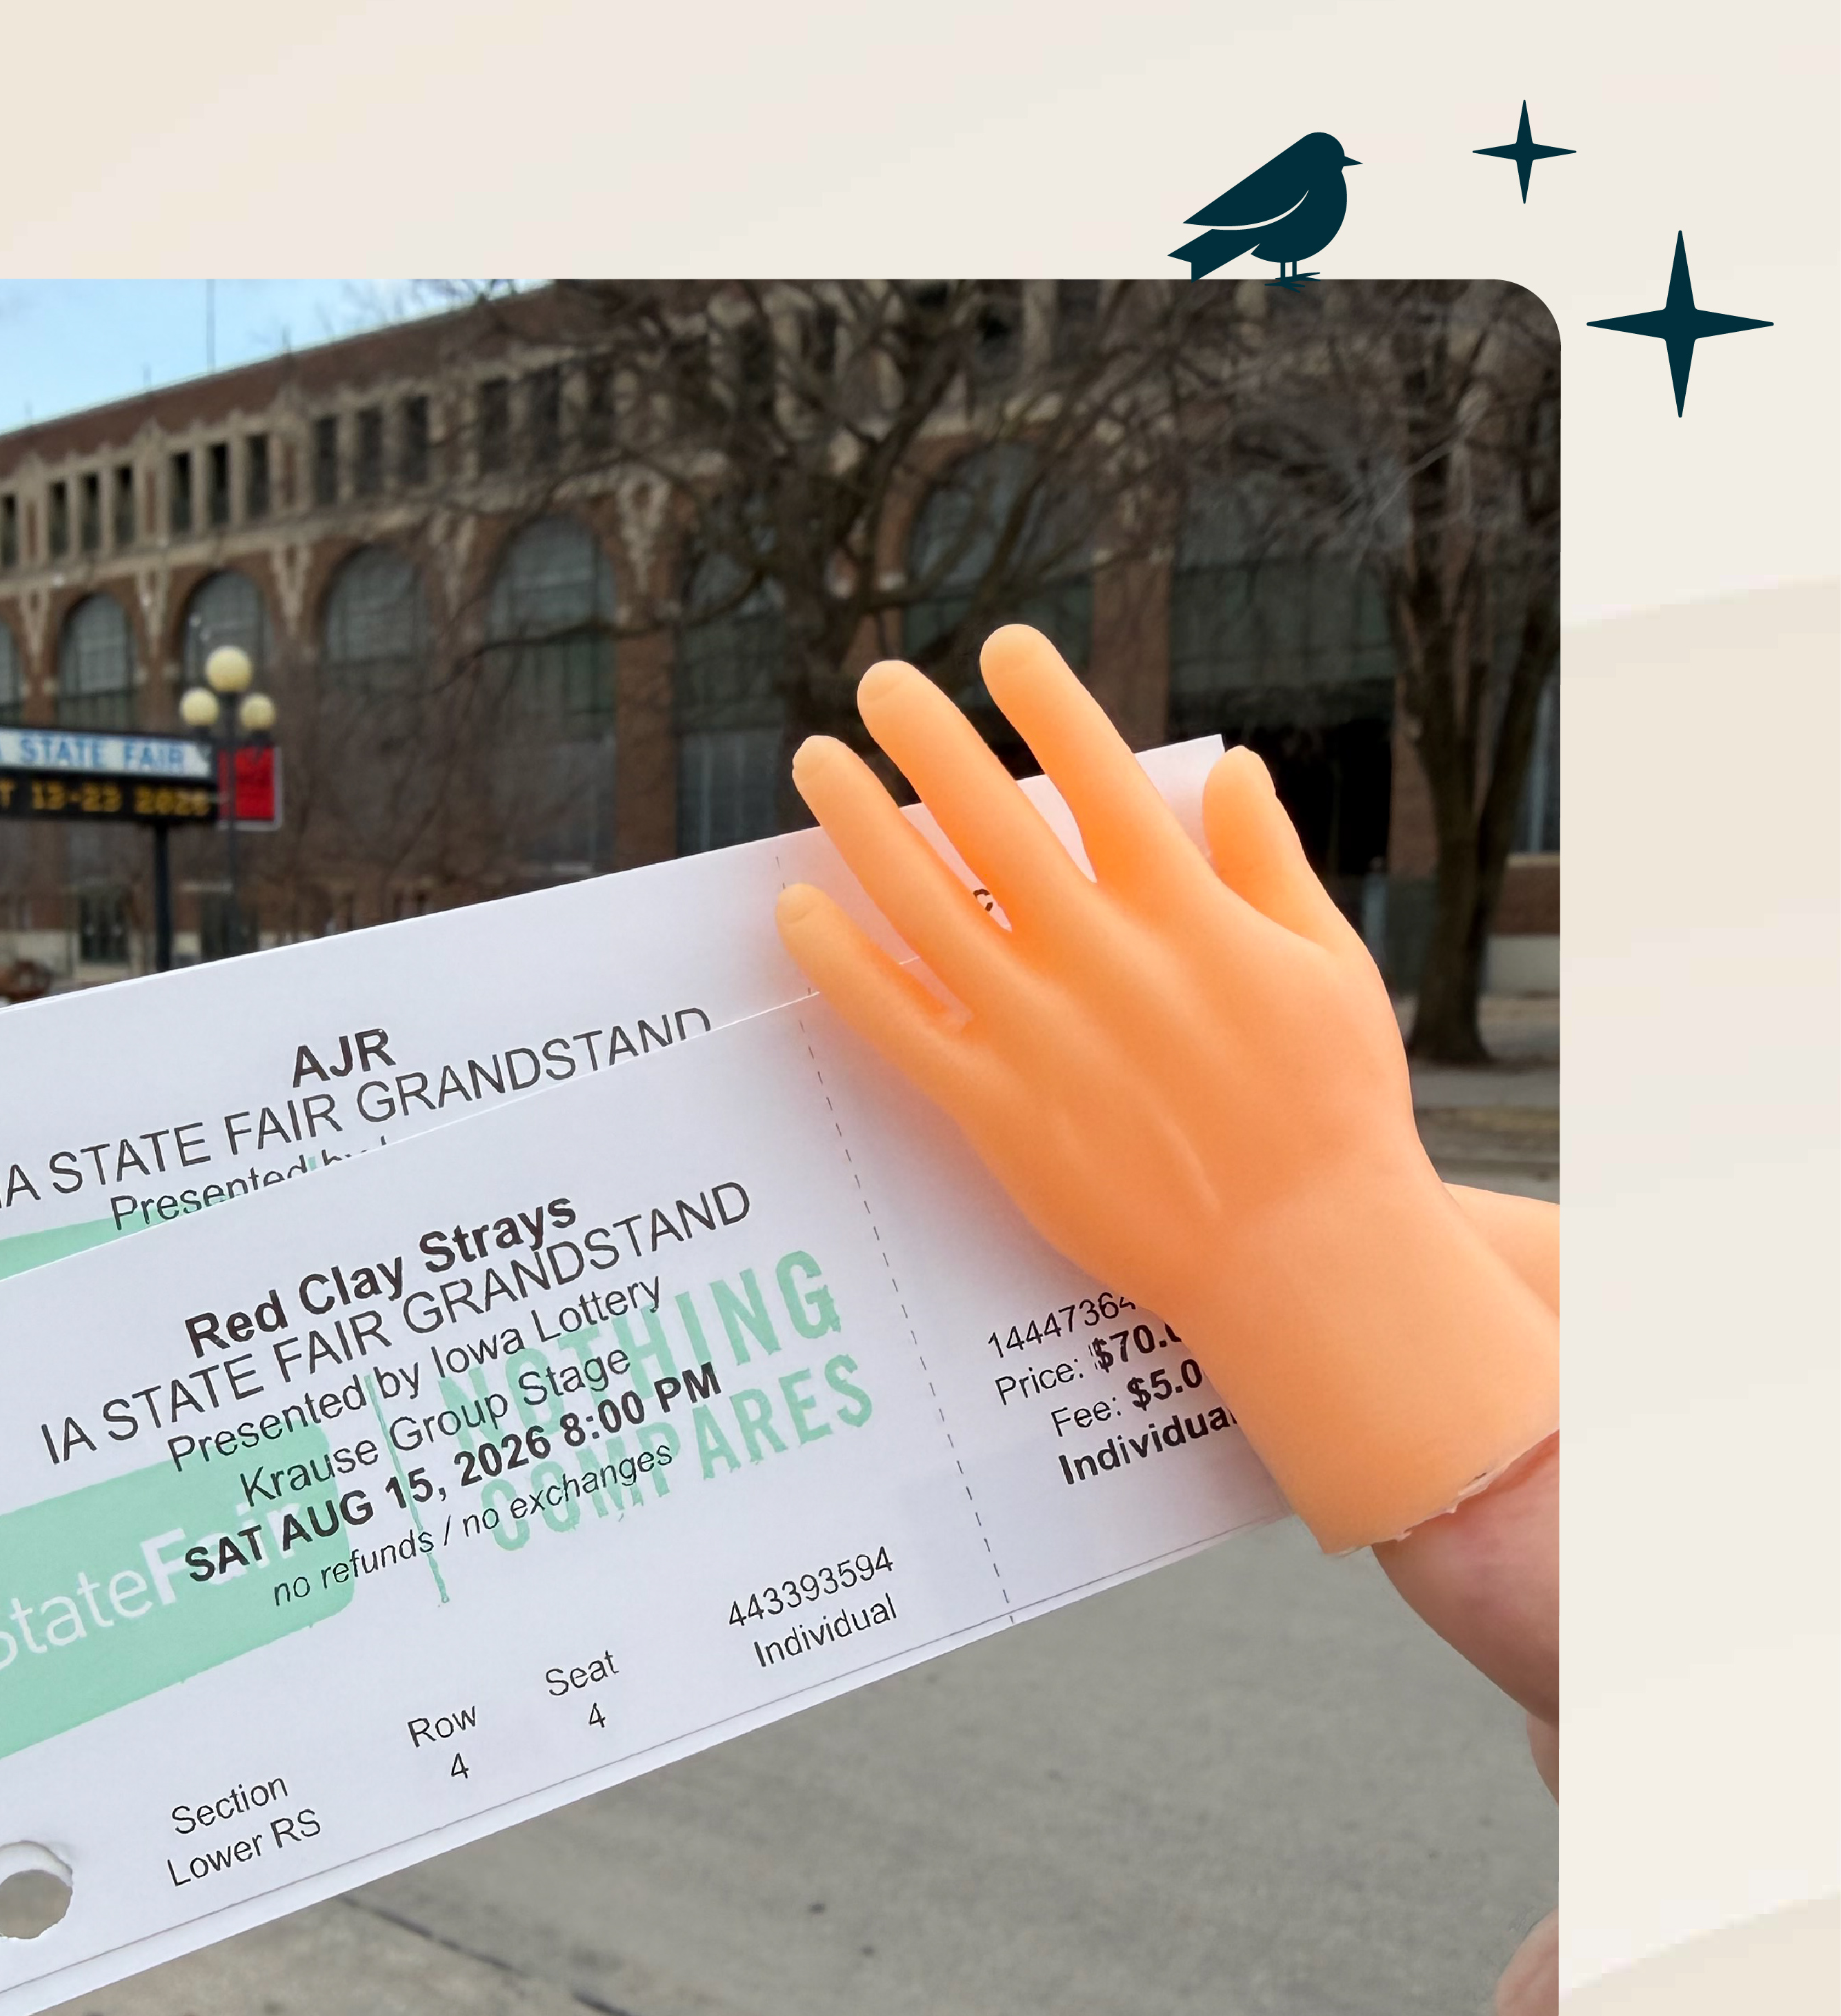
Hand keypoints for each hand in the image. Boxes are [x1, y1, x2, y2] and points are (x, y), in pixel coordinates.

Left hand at [775, 628, 1557, 1553]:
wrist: (1304, 1253)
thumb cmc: (1332, 1106)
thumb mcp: (1325, 965)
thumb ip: (1268, 862)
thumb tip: (1229, 768)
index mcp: (1190, 912)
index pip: (1099, 777)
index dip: (1045, 703)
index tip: (998, 648)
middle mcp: (1105, 960)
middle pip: (991, 823)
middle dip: (928, 740)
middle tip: (876, 682)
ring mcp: (1044, 1036)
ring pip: (927, 909)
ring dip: (862, 829)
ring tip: (816, 765)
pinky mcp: (1000, 1113)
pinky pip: (900, 1027)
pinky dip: (843, 966)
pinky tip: (797, 911)